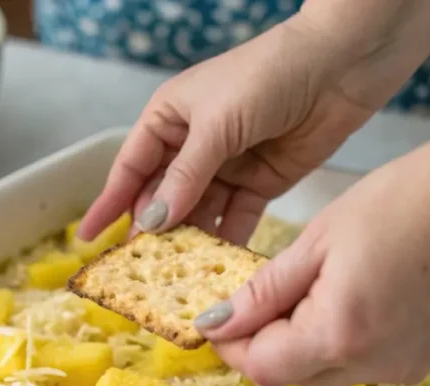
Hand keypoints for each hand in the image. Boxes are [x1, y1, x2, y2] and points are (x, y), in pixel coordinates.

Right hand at [77, 14, 377, 245]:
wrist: (342, 63)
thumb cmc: (269, 75)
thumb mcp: (217, 124)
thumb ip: (185, 176)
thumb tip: (151, 220)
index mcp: (169, 119)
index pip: (130, 168)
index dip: (108, 204)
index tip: (87, 238)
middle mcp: (192, 146)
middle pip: (161, 197)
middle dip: (151, 231)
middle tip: (137, 269)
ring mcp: (226, 167)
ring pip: (197, 214)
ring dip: (188, 242)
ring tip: (175, 277)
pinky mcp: (259, 185)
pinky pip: (234, 220)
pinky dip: (225, 242)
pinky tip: (215, 269)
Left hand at [197, 133, 429, 385]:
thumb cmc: (405, 203)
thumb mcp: (316, 241)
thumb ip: (263, 291)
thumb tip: (216, 323)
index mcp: (338, 334)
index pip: (261, 367)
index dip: (230, 346)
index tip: (216, 319)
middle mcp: (370, 365)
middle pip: (289, 376)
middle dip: (260, 344)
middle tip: (252, 300)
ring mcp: (398, 368)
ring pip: (320, 373)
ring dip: (295, 344)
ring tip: (300, 291)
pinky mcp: (417, 362)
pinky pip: (354, 365)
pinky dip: (332, 342)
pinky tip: (339, 300)